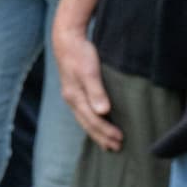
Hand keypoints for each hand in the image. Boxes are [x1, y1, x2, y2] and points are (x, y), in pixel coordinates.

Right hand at [55, 12, 121, 151]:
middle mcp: (71, 99)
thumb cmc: (80, 53)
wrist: (66, 38)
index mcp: (75, 96)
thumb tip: (103, 112)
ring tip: (108, 143)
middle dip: (101, 137)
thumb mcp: (89, 70)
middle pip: (87, 123)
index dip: (105, 131)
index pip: (92, 120)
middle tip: (117, 148)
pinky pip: (83, 112)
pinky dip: (92, 122)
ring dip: (96, 132)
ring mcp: (71, 95)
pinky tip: (99, 123)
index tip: (120, 139)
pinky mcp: (74, 90)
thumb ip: (96, 91)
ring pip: (84, 119)